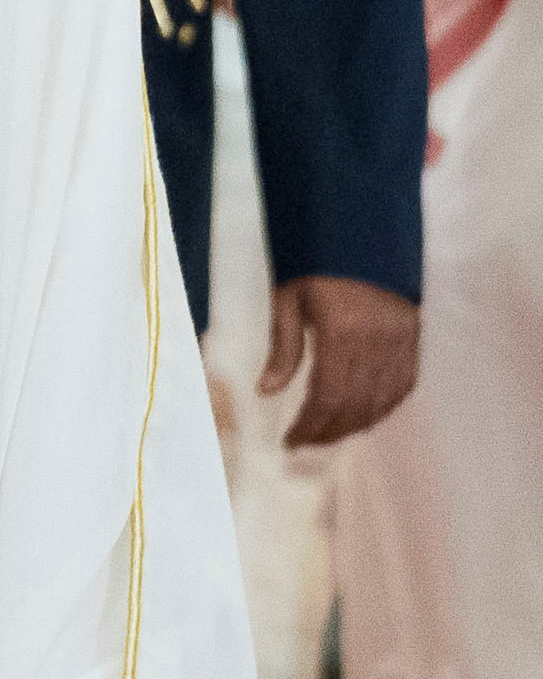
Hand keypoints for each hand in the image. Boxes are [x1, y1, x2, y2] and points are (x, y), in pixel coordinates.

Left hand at [262, 275, 422, 448]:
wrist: (360, 235)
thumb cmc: (315, 266)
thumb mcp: (288, 301)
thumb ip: (283, 349)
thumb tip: (266, 391)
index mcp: (341, 333)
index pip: (327, 396)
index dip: (310, 425)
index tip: (291, 441)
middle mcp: (376, 343)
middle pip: (355, 405)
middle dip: (329, 431)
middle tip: (306, 443)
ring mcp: (400, 343)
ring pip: (382, 401)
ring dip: (355, 425)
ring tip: (328, 435)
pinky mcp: (412, 340)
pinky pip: (403, 386)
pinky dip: (383, 408)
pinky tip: (364, 417)